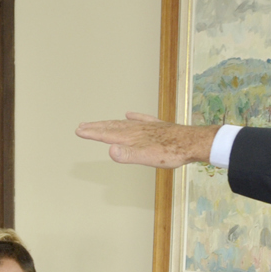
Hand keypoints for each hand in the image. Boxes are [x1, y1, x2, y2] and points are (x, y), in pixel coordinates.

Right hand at [75, 112, 218, 167]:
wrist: (192, 143)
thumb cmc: (170, 152)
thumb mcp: (146, 157)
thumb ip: (127, 154)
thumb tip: (109, 150)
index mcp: (131, 138)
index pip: (107, 135)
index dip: (92, 133)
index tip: (79, 131)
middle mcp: (137, 130)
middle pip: (112, 127)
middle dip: (96, 127)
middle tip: (82, 126)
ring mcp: (147, 127)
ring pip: (124, 123)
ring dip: (110, 123)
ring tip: (100, 122)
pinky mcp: (157, 127)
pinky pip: (142, 119)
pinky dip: (133, 117)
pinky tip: (129, 114)